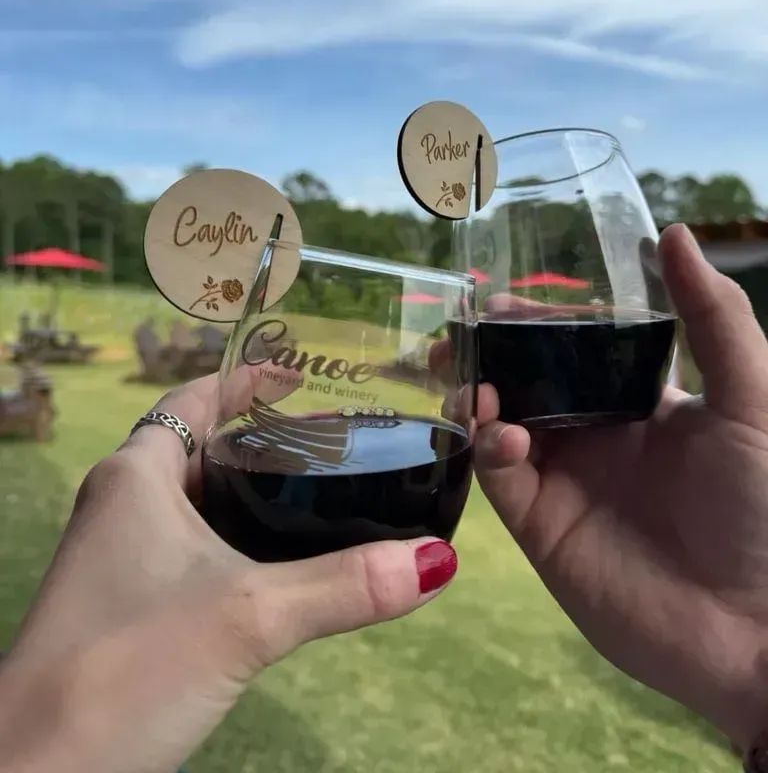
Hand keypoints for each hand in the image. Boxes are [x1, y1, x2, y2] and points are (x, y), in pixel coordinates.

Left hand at [0, 370, 456, 772]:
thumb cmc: (128, 667)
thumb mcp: (248, 616)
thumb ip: (344, 585)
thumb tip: (437, 561)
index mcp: (135, 476)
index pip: (193, 400)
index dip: (245, 381)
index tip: (299, 377)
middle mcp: (122, 505)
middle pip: (199, 449)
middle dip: (262, 441)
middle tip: (333, 443)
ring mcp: (120, 559)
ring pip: (196, 504)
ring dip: (251, 496)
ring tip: (321, 497)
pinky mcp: (128, 606)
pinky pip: (192, 551)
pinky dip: (237, 544)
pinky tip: (281, 569)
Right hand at [474, 224, 767, 750]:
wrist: (756, 628)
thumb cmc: (763, 507)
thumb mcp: (751, 399)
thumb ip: (714, 318)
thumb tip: (670, 234)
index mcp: (639, 402)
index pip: (574, 349)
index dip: (539, 322)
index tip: (506, 298)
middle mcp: (594, 435)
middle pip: (525, 381)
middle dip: (489, 353)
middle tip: (461, 330)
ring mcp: (563, 480)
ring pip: (499, 423)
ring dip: (478, 395)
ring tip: (470, 377)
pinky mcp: (540, 525)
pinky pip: (498, 474)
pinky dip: (490, 446)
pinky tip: (504, 432)